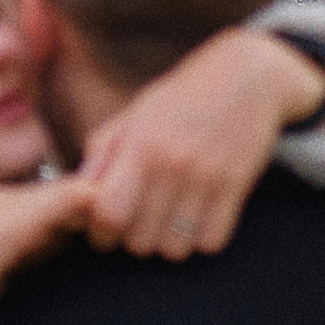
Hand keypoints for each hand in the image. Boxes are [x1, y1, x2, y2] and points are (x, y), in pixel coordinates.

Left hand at [79, 27, 324, 260]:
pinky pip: (210, 242)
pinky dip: (202, 237)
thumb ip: (104, 152)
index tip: (107, 223)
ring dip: (169, 240)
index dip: (101, 229)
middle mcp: (171, 162)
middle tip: (143, 216)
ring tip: (171, 215)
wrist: (247, 74)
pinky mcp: (236, 187)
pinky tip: (199, 213)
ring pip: (175, 249)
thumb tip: (77, 192)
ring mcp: (206, 177)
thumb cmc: (185, 93)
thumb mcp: (137, 112)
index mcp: (141, 143)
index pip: (108, 213)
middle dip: (135, 236)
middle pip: (139, 241)